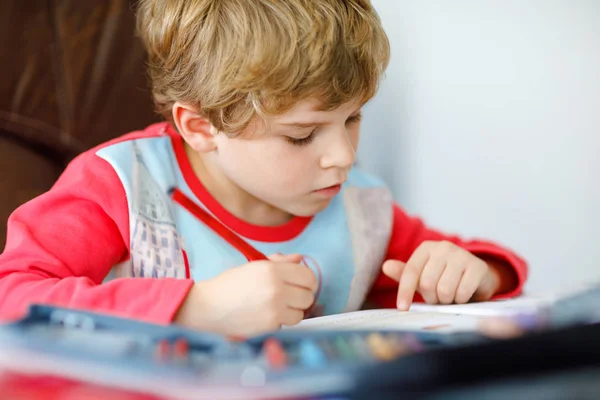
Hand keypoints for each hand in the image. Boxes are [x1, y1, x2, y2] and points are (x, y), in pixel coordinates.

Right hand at [174, 253, 316, 336]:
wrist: (209, 306)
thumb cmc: (230, 284)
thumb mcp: (254, 266)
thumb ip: (280, 262)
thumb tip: (300, 259)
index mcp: (272, 270)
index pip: (308, 276)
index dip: (307, 280)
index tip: (301, 284)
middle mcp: (276, 289)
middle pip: (308, 295)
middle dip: (301, 296)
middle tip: (290, 296)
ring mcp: (274, 309)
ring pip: (302, 312)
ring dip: (294, 310)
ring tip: (279, 306)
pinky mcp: (270, 325)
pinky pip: (288, 323)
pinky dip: (282, 320)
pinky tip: (268, 314)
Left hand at [383, 240, 499, 309]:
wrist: (477, 277)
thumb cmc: (444, 277)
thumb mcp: (422, 276)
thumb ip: (404, 274)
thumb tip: (385, 266)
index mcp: (426, 248)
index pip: (411, 271)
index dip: (405, 291)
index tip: (402, 308)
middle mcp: (443, 247)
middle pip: (427, 283)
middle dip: (431, 298)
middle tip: (437, 298)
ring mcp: (462, 255)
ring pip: (444, 290)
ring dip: (445, 300)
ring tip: (449, 296)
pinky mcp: (478, 267)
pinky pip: (462, 292)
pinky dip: (460, 300)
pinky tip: (463, 294)